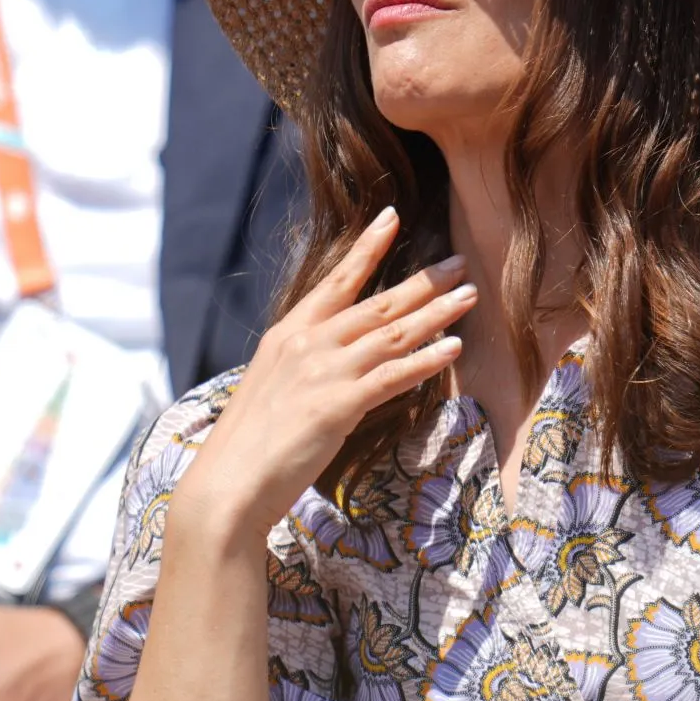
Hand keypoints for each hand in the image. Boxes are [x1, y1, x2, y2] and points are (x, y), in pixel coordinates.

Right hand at [176, 208, 475, 542]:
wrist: (229, 483)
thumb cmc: (250, 444)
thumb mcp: (274, 387)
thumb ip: (306, 365)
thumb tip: (338, 361)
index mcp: (288, 334)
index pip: (335, 280)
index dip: (367, 248)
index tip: (392, 217)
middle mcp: (307, 344)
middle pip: (378, 304)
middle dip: (424, 281)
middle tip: (460, 263)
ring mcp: (323, 372)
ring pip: (393, 333)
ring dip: (436, 313)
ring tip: (470, 295)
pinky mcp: (338, 405)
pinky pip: (393, 375)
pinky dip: (426, 360)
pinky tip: (454, 349)